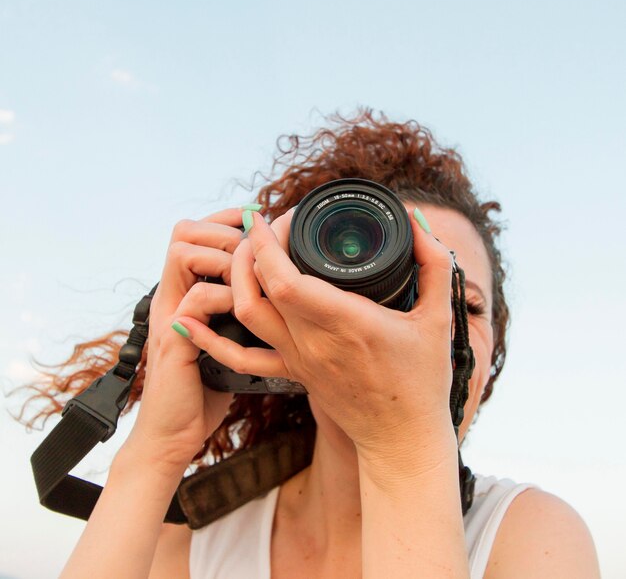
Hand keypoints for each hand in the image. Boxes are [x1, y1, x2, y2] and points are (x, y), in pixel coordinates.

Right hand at [123, 209, 244, 473]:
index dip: (220, 219)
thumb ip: (233, 313)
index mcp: (184, 293)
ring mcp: (170, 314)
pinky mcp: (175, 339)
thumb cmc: (203, 387)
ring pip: (185, 254)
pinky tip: (241, 306)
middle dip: (221, 230)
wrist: (174, 432)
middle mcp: (172, 297)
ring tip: (246, 274)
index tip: (251, 214)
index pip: (192, 235)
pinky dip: (223, 295)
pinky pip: (198, 298)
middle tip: (249, 243)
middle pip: (182, 233)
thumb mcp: (223, 339)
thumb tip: (270, 293)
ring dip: (223, 258)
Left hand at [175, 208, 456, 472]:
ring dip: (233, 279)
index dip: (266, 244)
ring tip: (242, 252)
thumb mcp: (439, 318)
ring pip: (244, 315)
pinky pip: (240, 359)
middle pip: (257, 288)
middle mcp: (313, 341)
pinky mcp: (292, 373)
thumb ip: (434, 265)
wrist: (401, 439)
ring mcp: (297, 360)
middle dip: (250, 248)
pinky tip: (188, 320)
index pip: (286, 279)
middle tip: (262, 225)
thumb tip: (418, 221)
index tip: (265, 217)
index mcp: (348, 323)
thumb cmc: (423, 381)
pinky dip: (211, 338)